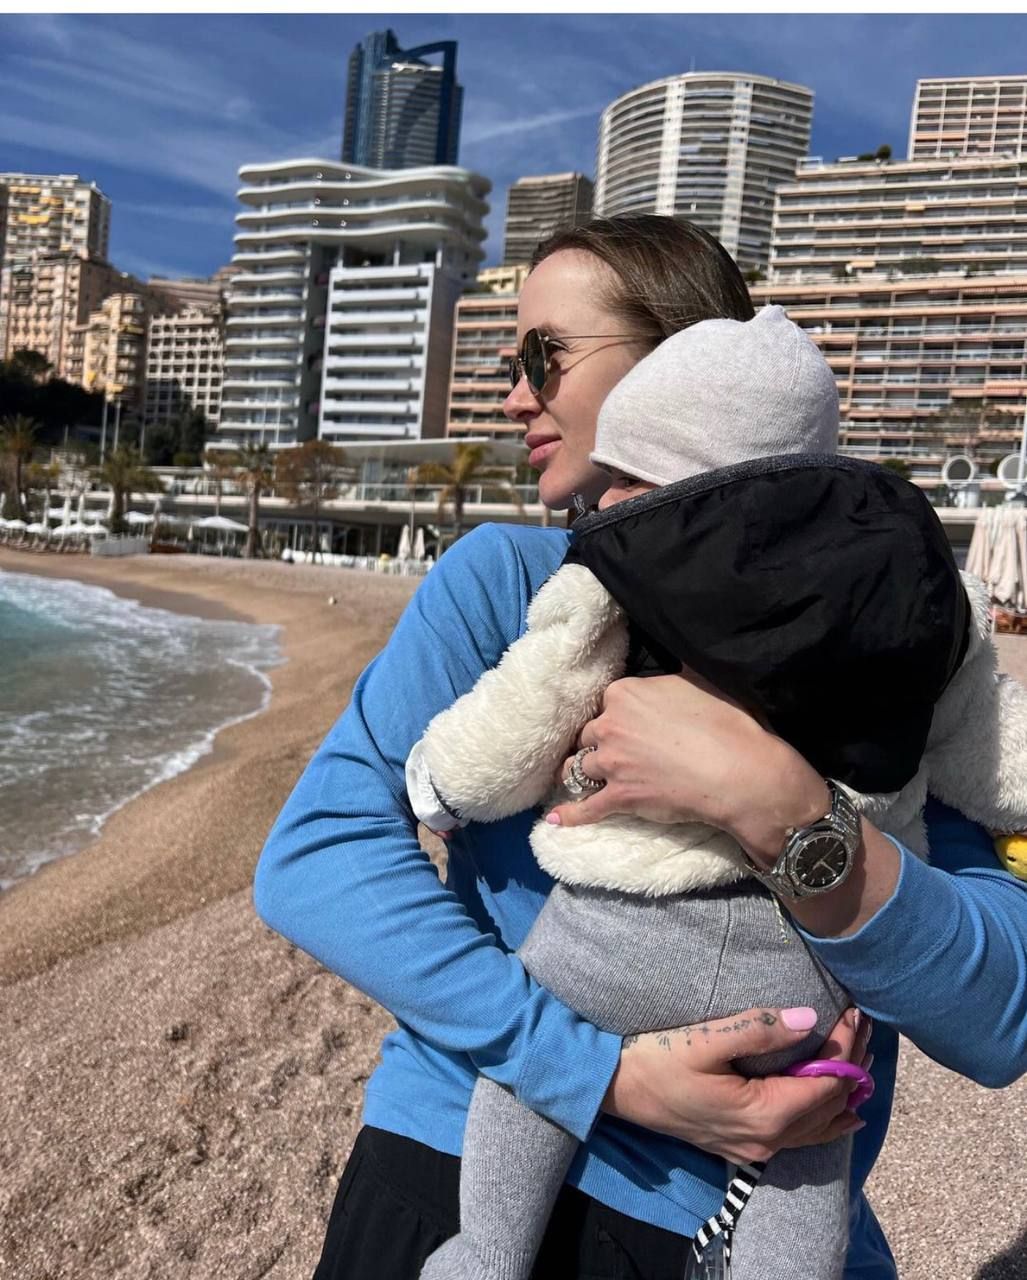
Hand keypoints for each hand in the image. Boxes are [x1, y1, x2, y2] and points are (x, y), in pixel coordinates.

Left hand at [548, 669, 829, 862]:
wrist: (741, 772)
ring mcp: (611, 763)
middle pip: (588, 735)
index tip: (625, 727)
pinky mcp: (618, 798)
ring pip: (579, 769)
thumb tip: (675, 665)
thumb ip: (675, 675)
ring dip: (580, 775)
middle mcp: (610, 725)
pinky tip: (554, 819)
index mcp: (625, 693)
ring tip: (579, 782)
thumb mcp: (700, 681)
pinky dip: (569, 815)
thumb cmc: (728, 724)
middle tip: (611, 755)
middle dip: (597, 745)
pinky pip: (584, 808)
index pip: (606, 703)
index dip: (616, 717)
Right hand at [603, 1005, 871, 1164]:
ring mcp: (755, 1148)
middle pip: (830, 1105)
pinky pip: (801, 1136)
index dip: (846, 1047)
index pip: (826, 1081)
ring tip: (863, 1060)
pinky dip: (826, 1118)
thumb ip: (758, 1029)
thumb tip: (810, 1017)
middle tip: (866, 1025)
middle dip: (852, 1064)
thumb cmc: (656, 1060)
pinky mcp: (743, 1144)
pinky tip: (840, 1111)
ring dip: (843, 1092)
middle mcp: (767, 1139)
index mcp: (764, 1113)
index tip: (855, 1011)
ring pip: (819, 1126)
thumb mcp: (704, 1039)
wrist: (615, 1090)